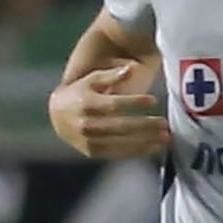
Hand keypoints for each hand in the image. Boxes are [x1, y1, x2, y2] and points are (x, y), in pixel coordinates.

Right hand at [48, 61, 169, 158]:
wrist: (57, 116)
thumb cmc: (79, 93)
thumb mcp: (91, 80)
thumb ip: (111, 75)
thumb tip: (131, 69)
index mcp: (85, 103)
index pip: (113, 104)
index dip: (134, 102)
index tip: (154, 100)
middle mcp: (86, 124)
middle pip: (120, 126)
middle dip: (145, 126)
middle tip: (165, 124)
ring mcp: (88, 141)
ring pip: (121, 143)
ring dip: (146, 142)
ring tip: (165, 138)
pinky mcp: (92, 153)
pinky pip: (118, 154)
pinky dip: (138, 151)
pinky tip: (154, 147)